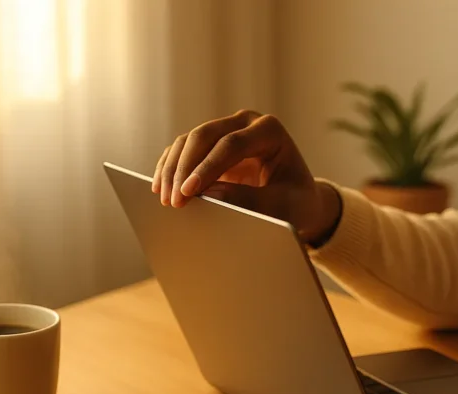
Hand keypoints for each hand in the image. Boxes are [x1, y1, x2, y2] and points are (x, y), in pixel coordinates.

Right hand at [152, 109, 340, 243]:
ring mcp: (226, 129)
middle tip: (173, 200)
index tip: (190, 192)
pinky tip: (160, 188)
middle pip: (205, 136)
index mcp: (269, 130)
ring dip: (173, 168)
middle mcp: (245, 123)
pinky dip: (170, 167)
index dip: (208, 167)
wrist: (297, 200)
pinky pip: (182, 149)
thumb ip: (252, 201)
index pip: (232, 144)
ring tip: (165, 199)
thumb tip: (211, 196)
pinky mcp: (211, 145)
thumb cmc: (296, 202)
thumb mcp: (282, 206)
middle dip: (185, 168)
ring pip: (189, 140)